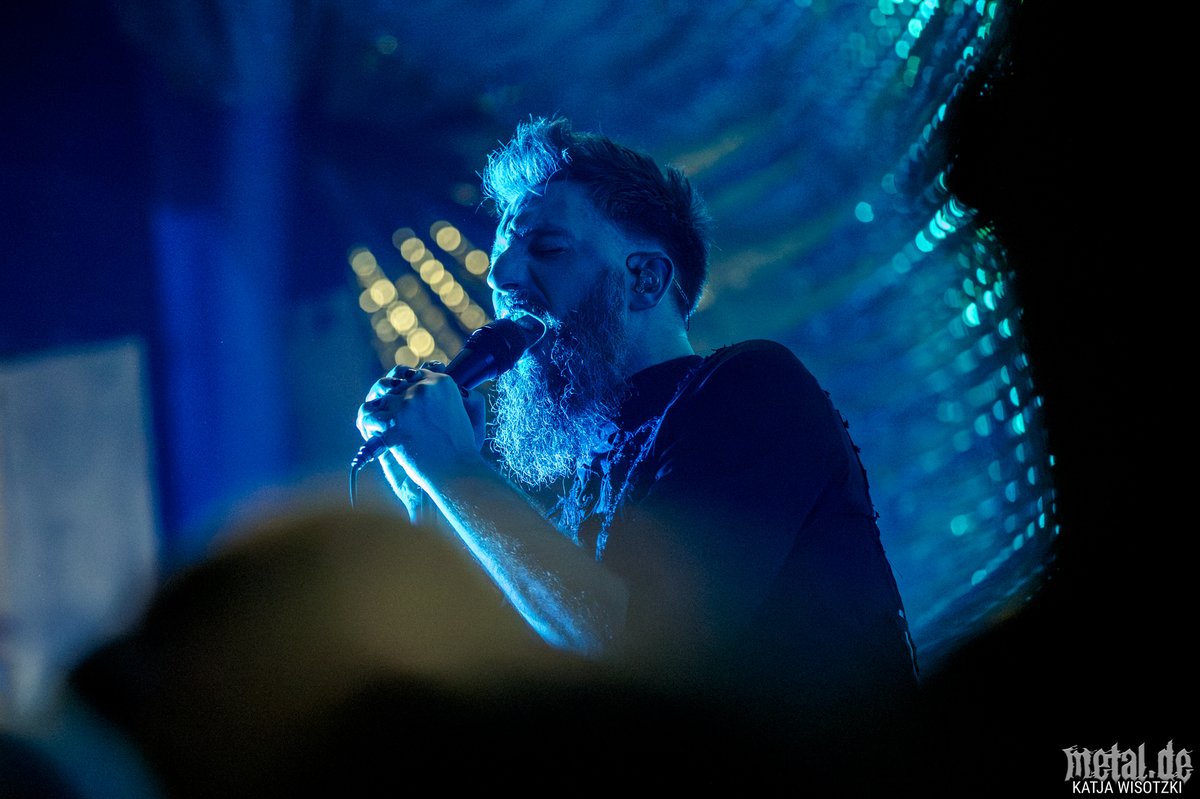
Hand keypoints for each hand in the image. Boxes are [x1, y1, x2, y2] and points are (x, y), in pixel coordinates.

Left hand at [356, 365, 486, 492]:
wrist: (457, 471)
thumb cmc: (461, 447)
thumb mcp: (464, 411)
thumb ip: (444, 395)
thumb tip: (420, 386)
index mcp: (441, 382)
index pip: (412, 375)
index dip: (404, 389)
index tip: (404, 402)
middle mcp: (422, 387)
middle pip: (392, 385)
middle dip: (389, 401)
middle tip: (391, 417)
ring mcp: (405, 404)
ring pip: (377, 399)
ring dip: (377, 413)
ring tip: (379, 427)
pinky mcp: (391, 422)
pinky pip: (367, 416)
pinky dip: (367, 427)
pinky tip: (375, 437)